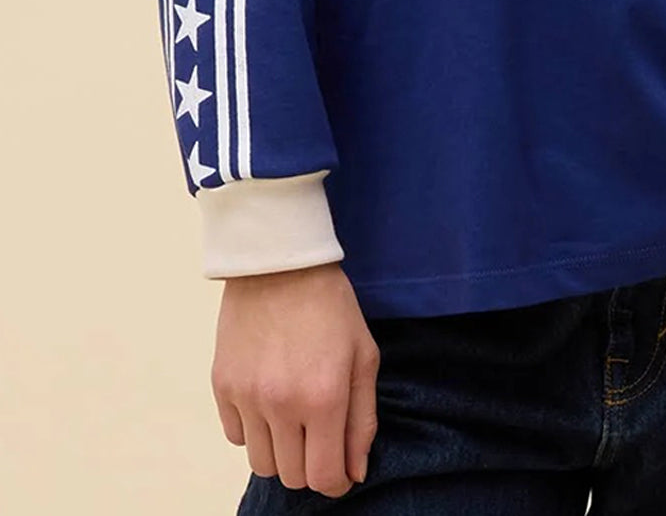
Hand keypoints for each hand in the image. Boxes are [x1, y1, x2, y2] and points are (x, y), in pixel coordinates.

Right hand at [211, 260, 379, 497]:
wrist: (279, 262)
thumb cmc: (330, 306)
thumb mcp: (363, 356)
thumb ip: (362, 420)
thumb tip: (354, 472)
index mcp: (324, 397)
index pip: (324, 477)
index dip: (337, 483)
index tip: (341, 473)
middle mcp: (281, 404)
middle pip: (292, 476)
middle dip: (311, 465)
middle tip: (320, 436)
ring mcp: (247, 396)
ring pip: (261, 463)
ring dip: (281, 451)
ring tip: (294, 417)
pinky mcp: (221, 385)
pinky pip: (236, 437)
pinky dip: (253, 430)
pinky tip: (268, 401)